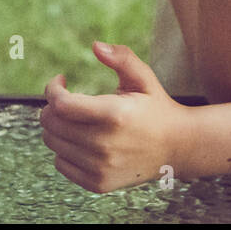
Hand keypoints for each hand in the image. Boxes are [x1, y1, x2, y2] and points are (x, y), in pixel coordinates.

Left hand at [41, 42, 191, 193]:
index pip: (61, 104)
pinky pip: (61, 164)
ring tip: (74, 118)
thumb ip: (122, 58)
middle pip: (52, 123)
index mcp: (115, 115)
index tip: (61, 80)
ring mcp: (100, 167)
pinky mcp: (97, 184)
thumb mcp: (144, 78)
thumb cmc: (157, 108)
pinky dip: (64, 150)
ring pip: (53, 143)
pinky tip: (81, 140)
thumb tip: (95, 45)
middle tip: (67, 99)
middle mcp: (104, 144)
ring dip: (57, 127)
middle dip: (52, 106)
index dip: (52, 88)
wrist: (178, 147)